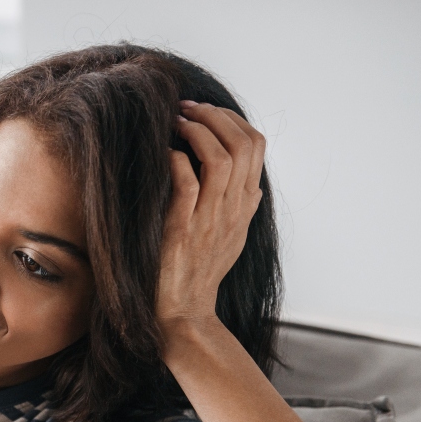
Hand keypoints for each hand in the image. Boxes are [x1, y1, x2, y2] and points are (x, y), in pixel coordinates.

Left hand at [157, 100, 265, 327]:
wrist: (182, 313)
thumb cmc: (199, 274)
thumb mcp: (231, 238)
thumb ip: (241, 208)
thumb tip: (250, 184)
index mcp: (245, 206)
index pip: (256, 146)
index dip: (232, 120)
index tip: (204, 112)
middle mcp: (234, 210)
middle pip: (243, 144)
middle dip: (214, 116)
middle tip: (186, 108)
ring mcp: (210, 220)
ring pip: (220, 159)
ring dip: (197, 132)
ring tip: (175, 123)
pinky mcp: (182, 231)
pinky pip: (187, 184)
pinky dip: (176, 161)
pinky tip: (164, 155)